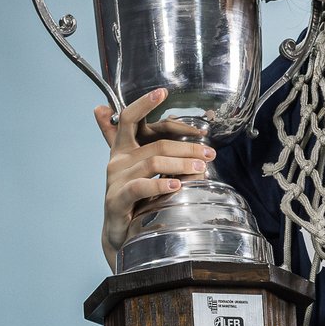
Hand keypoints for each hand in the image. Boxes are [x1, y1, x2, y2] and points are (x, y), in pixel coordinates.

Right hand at [93, 88, 216, 269]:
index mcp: (122, 149)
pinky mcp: (117, 199)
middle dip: (187, 148)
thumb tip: (158, 127)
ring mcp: (115, 179)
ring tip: (201, 170)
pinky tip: (177, 185)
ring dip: (181, 165)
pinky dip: (160, 185)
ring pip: (153, 163)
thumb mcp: (142, 170)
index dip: (145, 104)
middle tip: (209, 155)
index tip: (163, 92)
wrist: (120, 233)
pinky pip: (140, 187)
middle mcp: (117, 160)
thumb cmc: (135, 199)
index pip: (130, 119)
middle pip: (156, 144)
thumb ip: (149, 147)